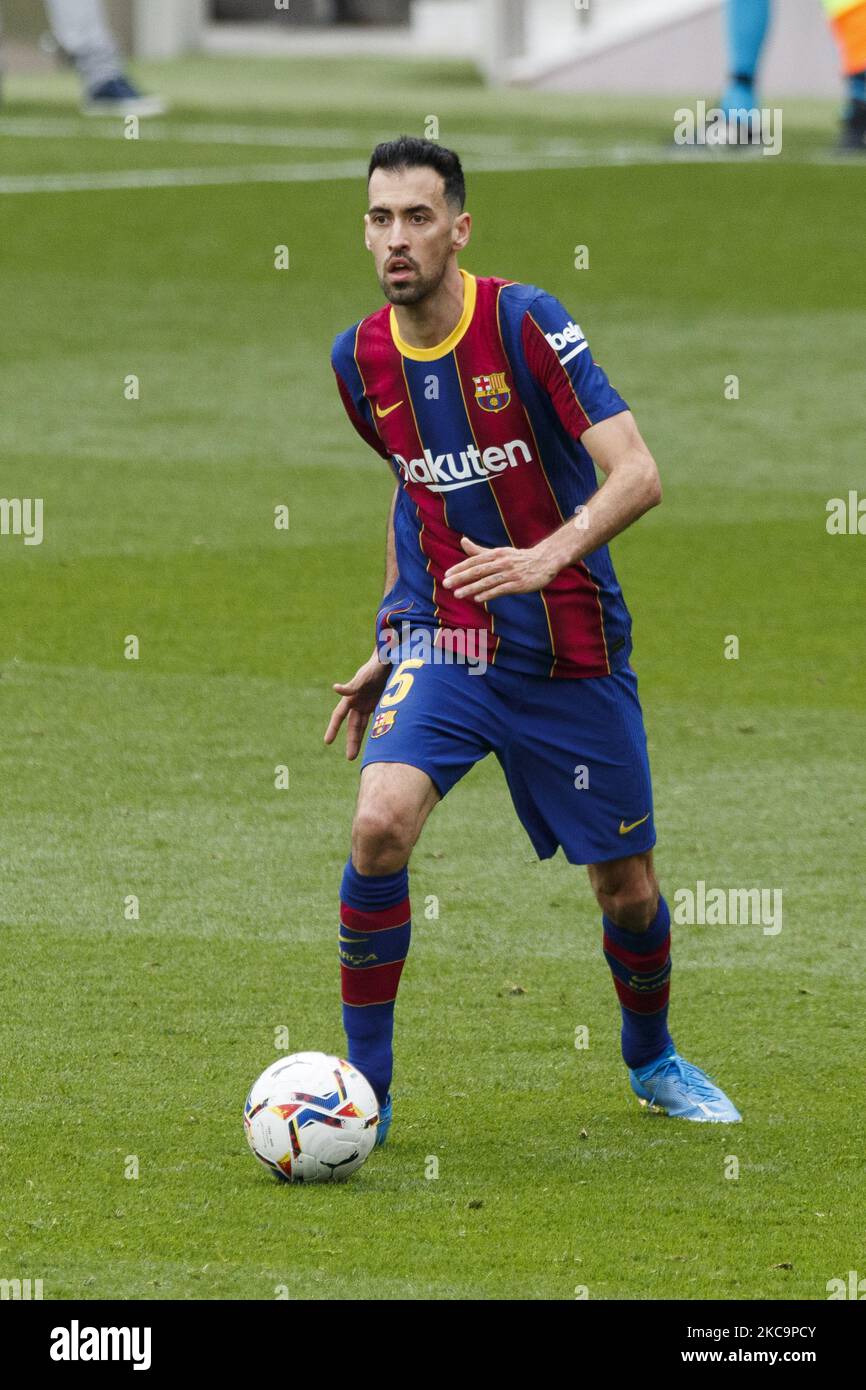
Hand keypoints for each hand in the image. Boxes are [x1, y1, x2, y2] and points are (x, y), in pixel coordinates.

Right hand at [324, 651, 390, 760]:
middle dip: (351, 741)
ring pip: (363, 726)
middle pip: (352, 726)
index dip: (333, 728)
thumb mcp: (363, 676)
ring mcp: (368, 704)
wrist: (390, 660)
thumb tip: (335, 688)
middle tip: (350, 757)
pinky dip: (374, 731)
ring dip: (360, 740)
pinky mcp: (379, 704)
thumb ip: (351, 685)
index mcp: (351, 696)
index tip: (327, 742)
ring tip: (357, 755)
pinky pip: (375, 721)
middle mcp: (357, 702)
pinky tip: (376, 743)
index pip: (339, 715)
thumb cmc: (375, 667)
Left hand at [442, 536, 560, 602]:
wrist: (545, 561)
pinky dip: (489, 593)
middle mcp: (502, 562)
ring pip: (487, 581)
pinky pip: (501, 589)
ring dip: (471, 588)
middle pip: (478, 570)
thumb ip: (479, 550)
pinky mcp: (519, 584)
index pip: (474, 561)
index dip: (460, 568)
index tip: (447, 575)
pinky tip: (477, 598)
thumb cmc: (518, 558)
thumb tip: (462, 541)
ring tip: (457, 594)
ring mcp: (510, 573)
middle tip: (446, 584)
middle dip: (461, 578)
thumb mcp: (499, 552)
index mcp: (496, 554)